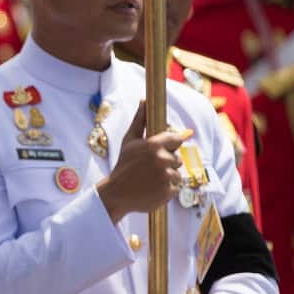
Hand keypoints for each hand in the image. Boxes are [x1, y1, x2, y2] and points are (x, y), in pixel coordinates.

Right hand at [96, 101, 190, 223]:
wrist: (116, 194)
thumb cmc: (123, 164)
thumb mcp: (129, 140)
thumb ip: (140, 120)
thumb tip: (144, 100)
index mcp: (154, 145)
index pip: (176, 139)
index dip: (169, 145)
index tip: (161, 150)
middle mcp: (162, 159)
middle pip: (177, 158)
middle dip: (166, 163)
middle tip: (149, 168)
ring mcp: (166, 177)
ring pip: (177, 174)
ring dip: (167, 177)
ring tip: (150, 179)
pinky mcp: (168, 192)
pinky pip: (175, 188)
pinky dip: (166, 189)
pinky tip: (153, 189)